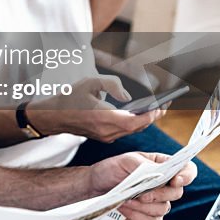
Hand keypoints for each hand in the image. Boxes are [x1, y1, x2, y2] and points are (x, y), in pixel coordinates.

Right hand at [26, 76, 164, 142]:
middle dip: (153, 116)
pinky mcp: (104, 137)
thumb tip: (128, 96)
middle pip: (137, 127)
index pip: (135, 121)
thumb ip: (111, 84)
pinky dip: (136, 124)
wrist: (52, 117)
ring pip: (133, 131)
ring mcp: (106, 137)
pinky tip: (141, 114)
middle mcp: (107, 131)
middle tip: (166, 105)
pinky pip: (125, 132)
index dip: (151, 115)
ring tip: (157, 108)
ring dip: (146, 121)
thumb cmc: (70, 98)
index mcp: (104, 118)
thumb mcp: (89, 82)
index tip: (163, 106)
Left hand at [89, 152, 197, 219]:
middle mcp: (164, 187)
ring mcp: (156, 205)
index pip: (186, 170)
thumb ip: (143, 165)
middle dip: (157, 194)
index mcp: (162, 168)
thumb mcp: (125, 160)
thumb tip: (158, 173)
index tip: (176, 180)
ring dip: (142, 206)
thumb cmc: (110, 170)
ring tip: (125, 199)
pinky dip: (137, 216)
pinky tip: (124, 209)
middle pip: (177, 193)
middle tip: (139, 193)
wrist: (93, 188)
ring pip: (162, 209)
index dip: (186, 175)